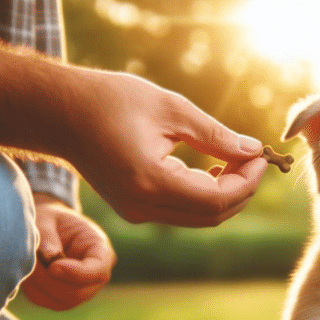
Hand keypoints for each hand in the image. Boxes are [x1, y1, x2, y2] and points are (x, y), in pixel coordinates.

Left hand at [22, 194, 115, 310]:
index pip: (98, 270)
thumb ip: (48, 234)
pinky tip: (28, 269)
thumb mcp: (47, 217)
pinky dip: (32, 287)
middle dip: (50, 279)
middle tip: (31, 258)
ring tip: (29, 259)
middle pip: (78, 292)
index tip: (53, 266)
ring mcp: (81, 290)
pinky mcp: (62, 299)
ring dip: (39, 283)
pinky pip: (45, 300)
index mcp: (101, 250)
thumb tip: (49, 256)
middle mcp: (96, 275)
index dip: (77, 273)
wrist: (47, 227)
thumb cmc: (50, 219)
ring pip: (61, 300)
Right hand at [65, 70, 268, 226]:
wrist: (59, 112)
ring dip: (224, 195)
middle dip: (241, 191)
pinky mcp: (133, 209)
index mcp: (150, 182)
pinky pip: (180, 212)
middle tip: (253, 158)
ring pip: (198, 218)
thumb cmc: (110, 101)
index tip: (260, 156)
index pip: (216, 200)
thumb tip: (252, 150)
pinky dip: (203, 196)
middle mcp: (142, 206)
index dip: (246, 182)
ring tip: (235, 161)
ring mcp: (135, 212)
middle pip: (211, 216)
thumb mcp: (171, 109)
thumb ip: (216, 135)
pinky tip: (211, 169)